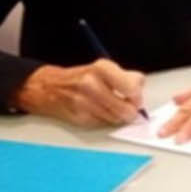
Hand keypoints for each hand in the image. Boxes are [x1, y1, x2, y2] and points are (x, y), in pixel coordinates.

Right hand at [13, 59, 144, 126]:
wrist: (49, 88)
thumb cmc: (81, 77)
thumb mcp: (104, 68)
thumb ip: (126, 76)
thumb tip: (141, 87)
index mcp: (102, 68)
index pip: (132, 86)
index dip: (138, 96)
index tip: (137, 98)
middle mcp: (92, 84)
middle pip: (125, 107)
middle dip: (131, 111)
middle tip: (131, 108)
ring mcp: (84, 102)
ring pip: (116, 118)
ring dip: (119, 117)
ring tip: (114, 108)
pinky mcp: (79, 117)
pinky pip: (103, 123)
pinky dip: (106, 120)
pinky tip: (101, 112)